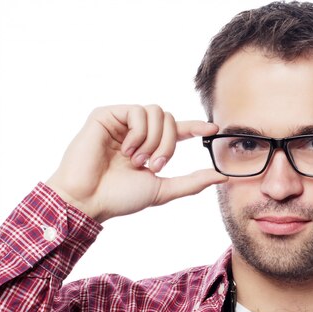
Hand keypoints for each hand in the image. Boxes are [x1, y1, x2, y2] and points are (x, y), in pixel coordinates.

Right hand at [46, 105, 227, 222]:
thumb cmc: (121, 197)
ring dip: (154, 140)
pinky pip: (138, 112)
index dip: (196, 127)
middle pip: (170, 120)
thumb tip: (223, 175)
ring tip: (136, 160)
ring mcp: (121, 122)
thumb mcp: (163, 189)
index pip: (178, 131)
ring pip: (157, 113)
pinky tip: (125, 150)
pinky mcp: (106, 115)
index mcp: (150, 147)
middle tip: (155, 165)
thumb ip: (193, 182)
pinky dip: (138, 133)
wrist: (89, 199)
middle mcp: (137, 132)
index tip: (213, 129)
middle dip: (169, 144)